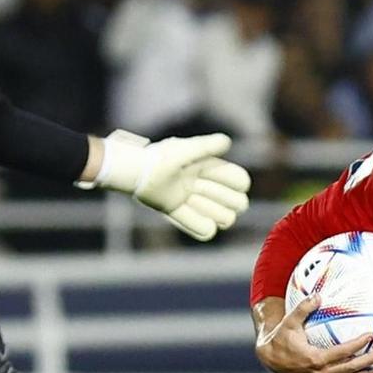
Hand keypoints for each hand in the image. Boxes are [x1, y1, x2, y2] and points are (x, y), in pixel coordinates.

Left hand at [95, 130, 251, 240]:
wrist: (132, 172)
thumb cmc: (158, 159)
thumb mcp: (182, 151)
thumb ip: (204, 147)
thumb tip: (227, 142)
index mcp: (208, 167)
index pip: (240, 181)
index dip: (236, 184)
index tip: (212, 178)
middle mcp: (203, 183)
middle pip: (237, 203)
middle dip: (224, 199)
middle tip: (196, 189)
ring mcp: (191, 199)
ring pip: (223, 217)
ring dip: (210, 212)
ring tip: (188, 199)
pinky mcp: (176, 209)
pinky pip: (202, 230)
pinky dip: (201, 227)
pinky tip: (191, 219)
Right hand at [253, 296, 372, 372]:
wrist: (271, 358)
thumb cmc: (281, 338)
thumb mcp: (289, 322)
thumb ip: (303, 308)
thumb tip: (318, 295)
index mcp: (315, 359)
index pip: (342, 352)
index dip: (357, 344)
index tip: (370, 335)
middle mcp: (321, 372)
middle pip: (350, 369)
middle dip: (369, 361)